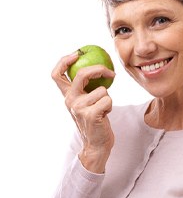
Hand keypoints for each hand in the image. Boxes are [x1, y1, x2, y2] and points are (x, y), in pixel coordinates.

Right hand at [51, 52, 115, 172]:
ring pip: (102, 90)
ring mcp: (79, 108)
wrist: (96, 144)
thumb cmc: (95, 120)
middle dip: (99, 69)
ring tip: (103, 109)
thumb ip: (86, 88)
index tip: (77, 53)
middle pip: (81, 74)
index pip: (57, 75)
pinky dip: (110, 106)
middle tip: (110, 73)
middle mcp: (70, 100)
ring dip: (108, 98)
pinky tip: (105, 115)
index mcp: (67, 96)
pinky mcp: (90, 115)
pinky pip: (108, 99)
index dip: (64, 61)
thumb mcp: (85, 102)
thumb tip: (99, 68)